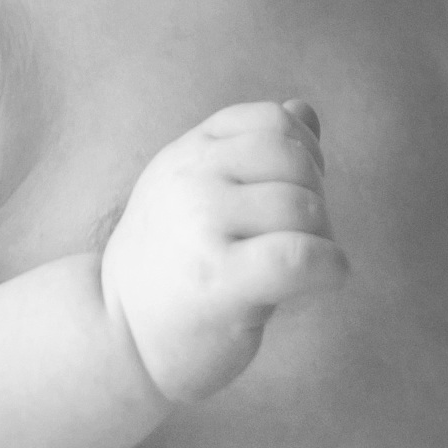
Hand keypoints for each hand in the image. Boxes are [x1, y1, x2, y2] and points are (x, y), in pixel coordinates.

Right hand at [100, 100, 349, 403]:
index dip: (305, 151)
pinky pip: (299, 256)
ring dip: (324, 239)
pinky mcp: (219, 279)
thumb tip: (305, 111)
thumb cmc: (173, 268)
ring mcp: (201, 225)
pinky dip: (329, 267)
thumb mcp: (199, 193)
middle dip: (317, 198)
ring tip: (302, 267)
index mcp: (187, 153)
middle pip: (294, 162)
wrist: (117, 337)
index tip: (299, 190)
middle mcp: (191, 179)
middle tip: (303, 238)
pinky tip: (326, 279)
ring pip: (303, 209)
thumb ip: (250, 153)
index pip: (271, 121)